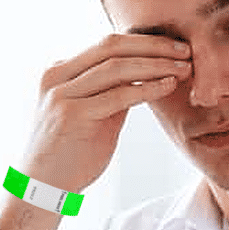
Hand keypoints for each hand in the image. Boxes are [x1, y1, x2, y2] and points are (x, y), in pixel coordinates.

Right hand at [22, 35, 191, 193]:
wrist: (42, 187)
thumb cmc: (69, 154)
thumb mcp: (91, 115)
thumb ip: (111, 94)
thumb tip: (145, 77)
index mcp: (59, 70)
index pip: (107, 45)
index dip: (144, 41)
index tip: (174, 47)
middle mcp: (57, 76)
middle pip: (112, 46)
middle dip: (153, 45)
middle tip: (186, 50)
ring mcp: (61, 94)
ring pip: (117, 67)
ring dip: (156, 65)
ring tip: (184, 68)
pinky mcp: (72, 114)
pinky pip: (118, 95)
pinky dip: (148, 88)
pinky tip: (168, 86)